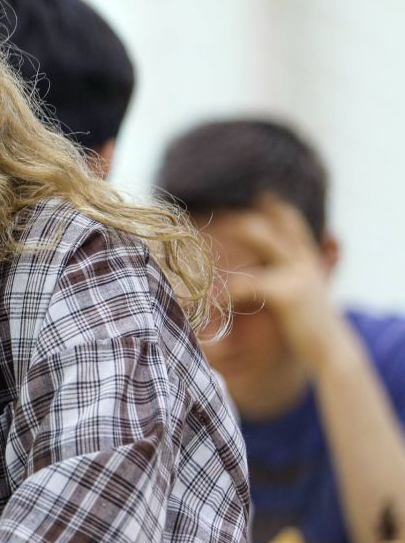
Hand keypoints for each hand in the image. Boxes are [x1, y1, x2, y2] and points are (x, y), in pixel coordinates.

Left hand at [218, 195, 341, 369]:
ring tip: (211, 231)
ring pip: (263, 239)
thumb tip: (269, 268)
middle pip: (275, 220)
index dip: (272, 203)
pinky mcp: (288, 293)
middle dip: (247, 210)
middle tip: (220, 203)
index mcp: (307, 258)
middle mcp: (304, 260)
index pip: (290, 220)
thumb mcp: (304, 293)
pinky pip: (249, 283)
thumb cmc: (310, 326)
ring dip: (236, 231)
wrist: (331, 352)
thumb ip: (288, 275)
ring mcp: (298, 273)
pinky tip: (215, 302)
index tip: (253, 190)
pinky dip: (228, 290)